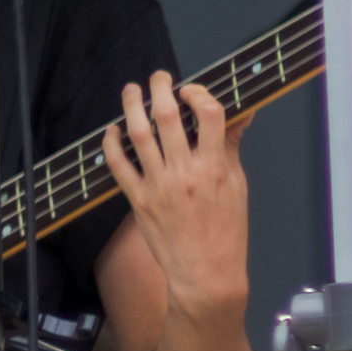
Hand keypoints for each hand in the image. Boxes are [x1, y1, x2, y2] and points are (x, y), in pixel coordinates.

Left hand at [104, 71, 248, 323]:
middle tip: (158, 77)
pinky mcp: (138, 200)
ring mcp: (159, 186)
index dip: (199, 94)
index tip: (192, 89)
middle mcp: (185, 173)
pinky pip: (118, 165)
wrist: (206, 273)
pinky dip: (111, 143)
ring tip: (131, 91)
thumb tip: (239, 115)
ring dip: (131, 106)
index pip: (210, 115)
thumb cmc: (226, 231)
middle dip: (160, 88)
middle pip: (167, 117)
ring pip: (138, 134)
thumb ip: (230, 148)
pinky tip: (112, 130)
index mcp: (215, 168)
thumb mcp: (237, 186)